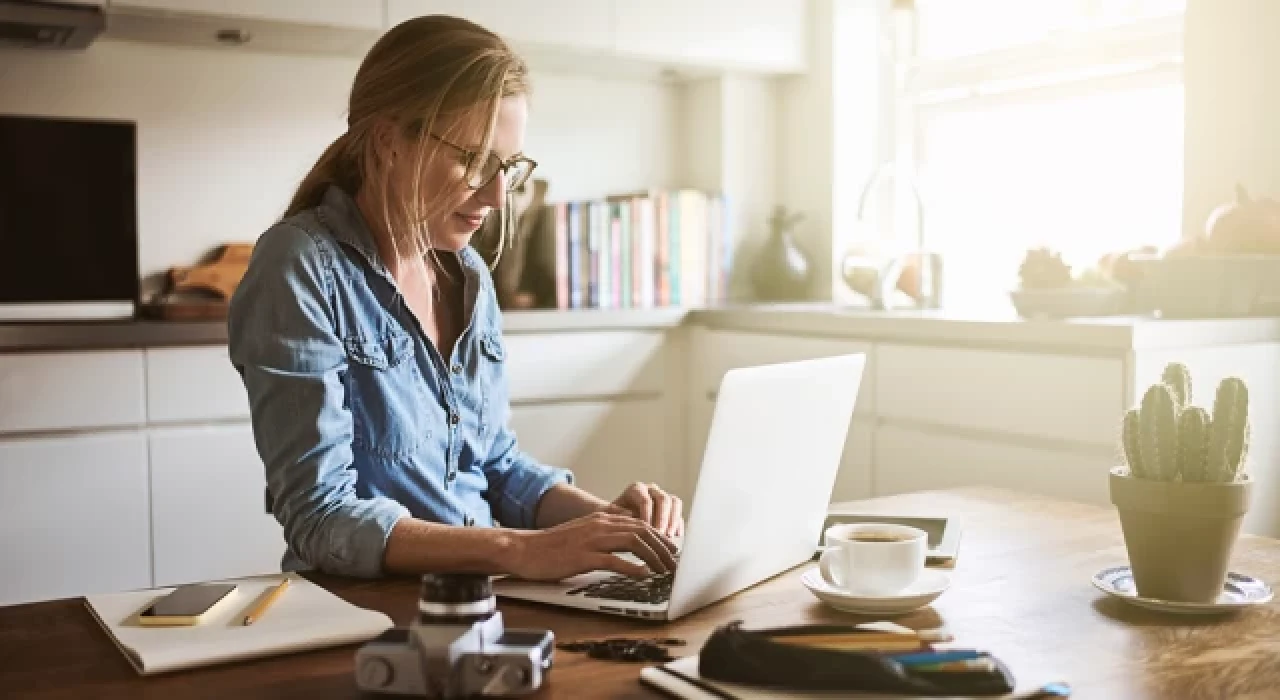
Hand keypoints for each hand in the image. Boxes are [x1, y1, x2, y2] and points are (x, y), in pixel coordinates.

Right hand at [508, 511, 678, 580]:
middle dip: (663, 548)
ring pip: (633, 543)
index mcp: (602, 518)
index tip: (672, 551)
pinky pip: (613, 560)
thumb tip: (629, 538)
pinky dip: (632, 567)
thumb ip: (605, 532)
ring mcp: (592, 539)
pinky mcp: (582, 556)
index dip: (660, 537)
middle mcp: (600, 525)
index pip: (640, 524)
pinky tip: (643, 575)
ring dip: (653, 557)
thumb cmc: (552, 546)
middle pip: (642, 531)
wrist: (524, 549)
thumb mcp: (584, 532)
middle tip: (675, 563)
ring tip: (665, 571)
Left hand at [605, 481, 683, 539]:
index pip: (645, 499)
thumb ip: (619, 517)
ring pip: (674, 503)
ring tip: (669, 536)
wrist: (615, 521)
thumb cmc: (610, 519)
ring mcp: (662, 498)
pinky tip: (677, 536)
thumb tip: (633, 522)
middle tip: (661, 534)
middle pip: (663, 499)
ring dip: (673, 520)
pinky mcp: (669, 509)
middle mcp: (651, 490)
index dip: (648, 515)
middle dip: (663, 518)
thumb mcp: (609, 517)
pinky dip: (678, 523)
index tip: (647, 530)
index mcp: (636, 489)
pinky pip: (679, 512)